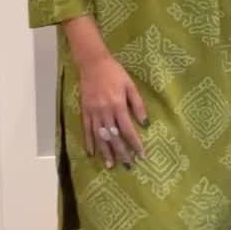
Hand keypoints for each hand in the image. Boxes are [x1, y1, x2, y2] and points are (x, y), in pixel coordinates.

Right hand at [77, 52, 148, 167]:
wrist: (93, 64)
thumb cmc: (115, 73)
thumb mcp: (130, 85)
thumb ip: (138, 104)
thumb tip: (145, 123)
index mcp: (118, 105)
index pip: (128, 129)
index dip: (135, 143)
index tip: (141, 155)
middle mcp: (105, 112)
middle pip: (114, 137)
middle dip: (121, 152)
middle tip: (128, 165)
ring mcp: (93, 113)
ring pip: (100, 136)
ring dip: (106, 152)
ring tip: (111, 165)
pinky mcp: (85, 111)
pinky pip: (87, 130)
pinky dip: (89, 142)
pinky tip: (92, 153)